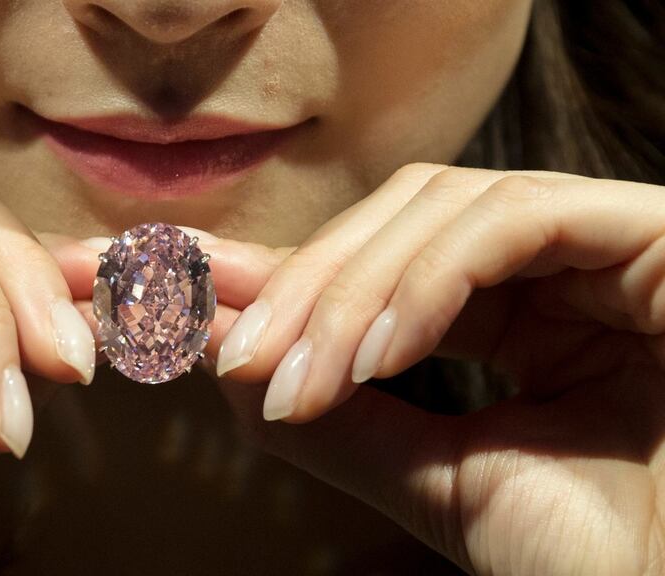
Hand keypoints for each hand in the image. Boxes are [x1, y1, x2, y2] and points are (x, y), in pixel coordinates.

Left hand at [210, 164, 664, 573]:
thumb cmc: (601, 561)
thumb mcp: (442, 484)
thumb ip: (340, 420)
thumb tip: (223, 359)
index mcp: (528, 319)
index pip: (381, 266)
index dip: (277, 273)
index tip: (177, 285)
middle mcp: (565, 271)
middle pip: (400, 219)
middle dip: (299, 281)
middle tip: (220, 343)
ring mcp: (610, 247)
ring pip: (444, 206)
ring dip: (346, 292)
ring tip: (295, 380)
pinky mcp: (657, 236)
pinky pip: (516, 220)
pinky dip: (426, 281)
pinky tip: (374, 358)